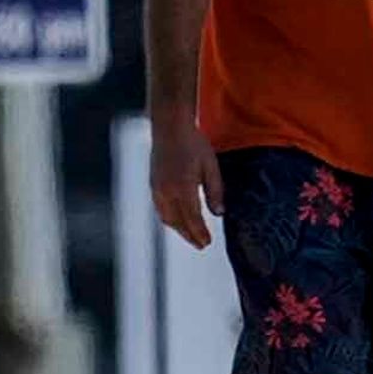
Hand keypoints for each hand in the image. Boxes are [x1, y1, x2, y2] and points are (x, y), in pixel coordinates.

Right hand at [149, 111, 223, 248]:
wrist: (169, 128)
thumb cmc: (193, 144)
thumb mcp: (211, 166)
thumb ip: (215, 191)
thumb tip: (219, 213)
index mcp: (183, 187)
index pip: (192, 218)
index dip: (199, 233)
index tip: (207, 243)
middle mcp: (166, 191)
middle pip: (178, 222)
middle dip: (190, 235)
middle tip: (202, 244)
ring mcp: (157, 189)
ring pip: (167, 217)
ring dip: (179, 229)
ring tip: (192, 236)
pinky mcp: (153, 185)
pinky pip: (161, 209)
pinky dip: (170, 219)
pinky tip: (179, 221)